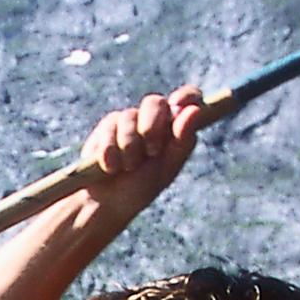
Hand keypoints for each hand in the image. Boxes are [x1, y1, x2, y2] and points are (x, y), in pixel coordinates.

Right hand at [79, 87, 205, 214]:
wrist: (105, 203)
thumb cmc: (140, 188)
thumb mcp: (167, 168)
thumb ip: (182, 140)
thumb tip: (194, 110)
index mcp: (174, 128)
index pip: (189, 99)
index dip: (187, 96)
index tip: (179, 104)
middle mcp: (152, 119)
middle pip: (155, 102)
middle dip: (152, 126)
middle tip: (151, 152)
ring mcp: (129, 120)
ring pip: (130, 116)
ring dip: (130, 147)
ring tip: (126, 168)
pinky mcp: (107, 126)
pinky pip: (110, 127)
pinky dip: (111, 151)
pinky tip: (110, 167)